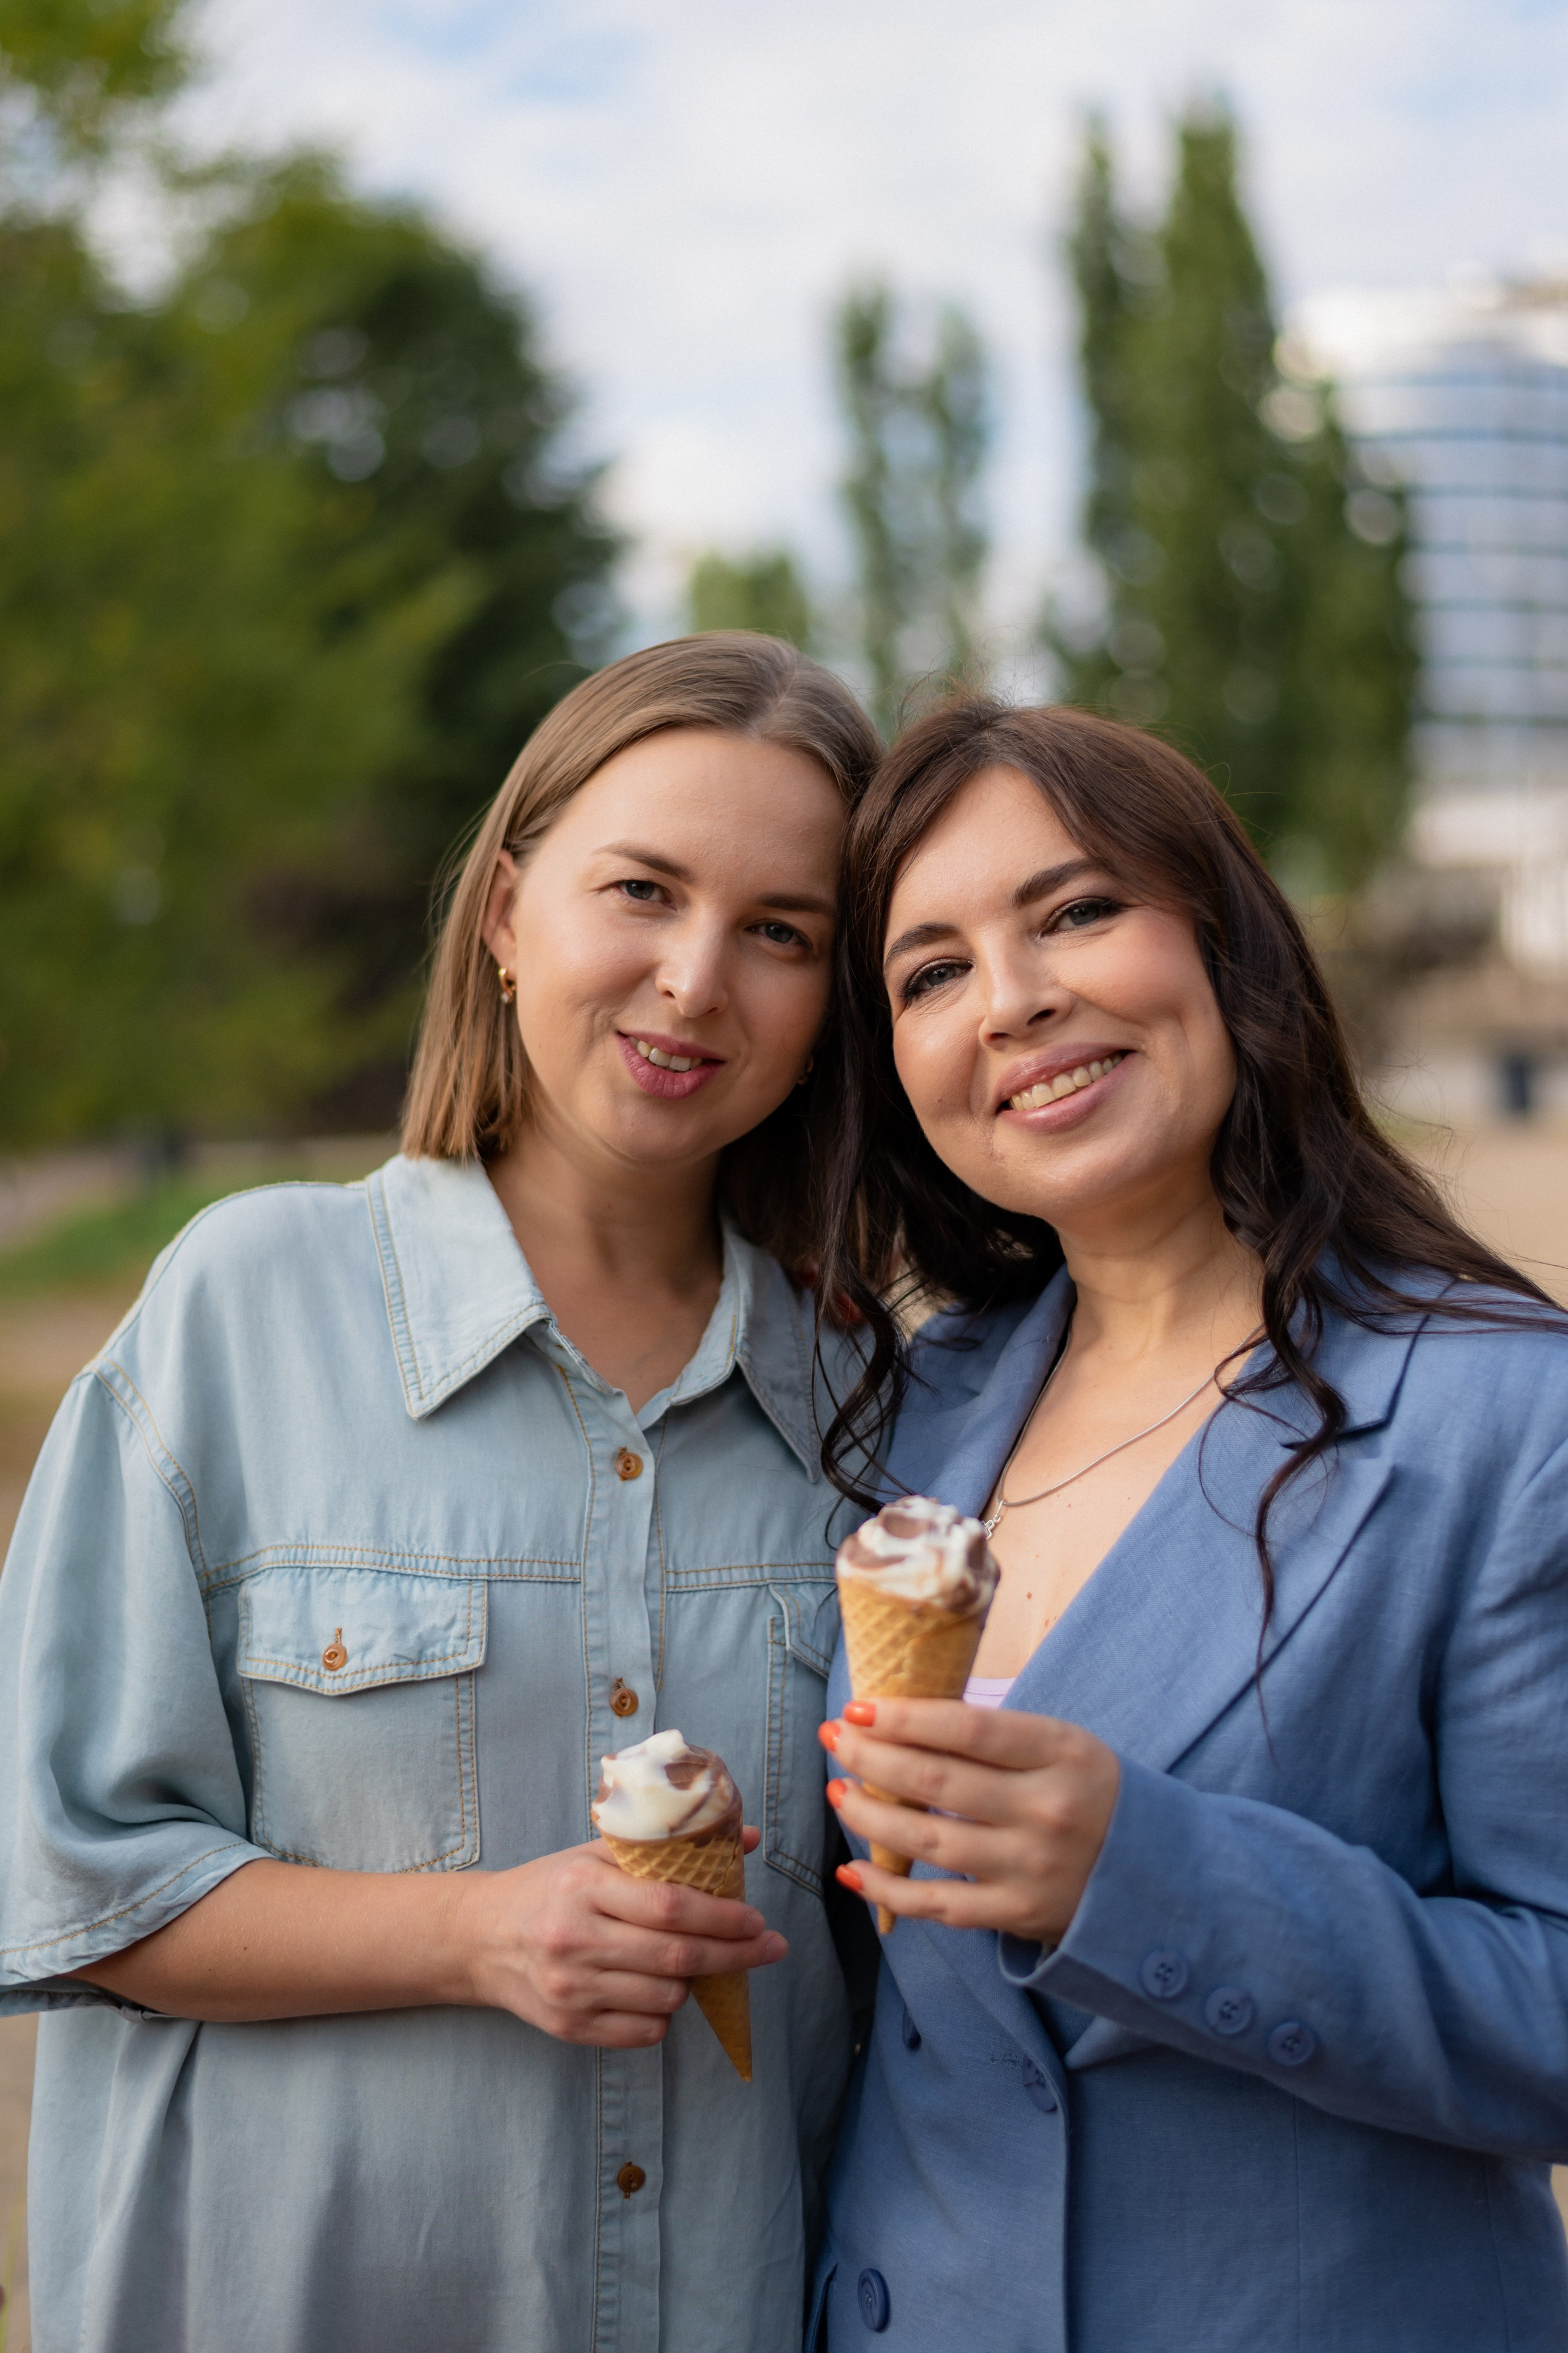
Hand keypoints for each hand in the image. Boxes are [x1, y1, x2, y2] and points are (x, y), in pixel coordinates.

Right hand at [455, 1827, 786, 2047]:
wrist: (479, 1937)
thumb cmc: (550, 1888)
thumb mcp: (598, 1854)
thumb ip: (667, 1849)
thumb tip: (744, 1838)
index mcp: (582, 1888)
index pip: (670, 1907)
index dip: (722, 1917)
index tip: (758, 1920)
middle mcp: (574, 1940)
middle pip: (675, 1958)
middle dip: (734, 1955)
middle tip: (770, 1948)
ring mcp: (570, 1990)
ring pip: (665, 2000)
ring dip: (694, 1983)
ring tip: (693, 1962)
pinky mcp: (568, 2028)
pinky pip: (643, 2034)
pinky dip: (664, 2016)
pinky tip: (658, 1991)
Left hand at [821, 1701, 1118, 1944]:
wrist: (1163, 1877)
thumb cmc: (1096, 1795)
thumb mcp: (1068, 1747)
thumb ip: (1001, 1735)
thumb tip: (908, 1717)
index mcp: (1064, 1752)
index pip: (968, 1728)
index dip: (904, 1717)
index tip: (859, 1706)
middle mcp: (1047, 1810)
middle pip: (937, 1781)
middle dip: (871, 1756)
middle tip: (835, 1738)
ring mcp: (1031, 1867)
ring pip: (928, 1841)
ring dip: (869, 1815)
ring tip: (838, 1791)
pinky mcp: (1019, 1914)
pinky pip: (938, 1905)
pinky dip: (887, 1890)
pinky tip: (852, 1869)